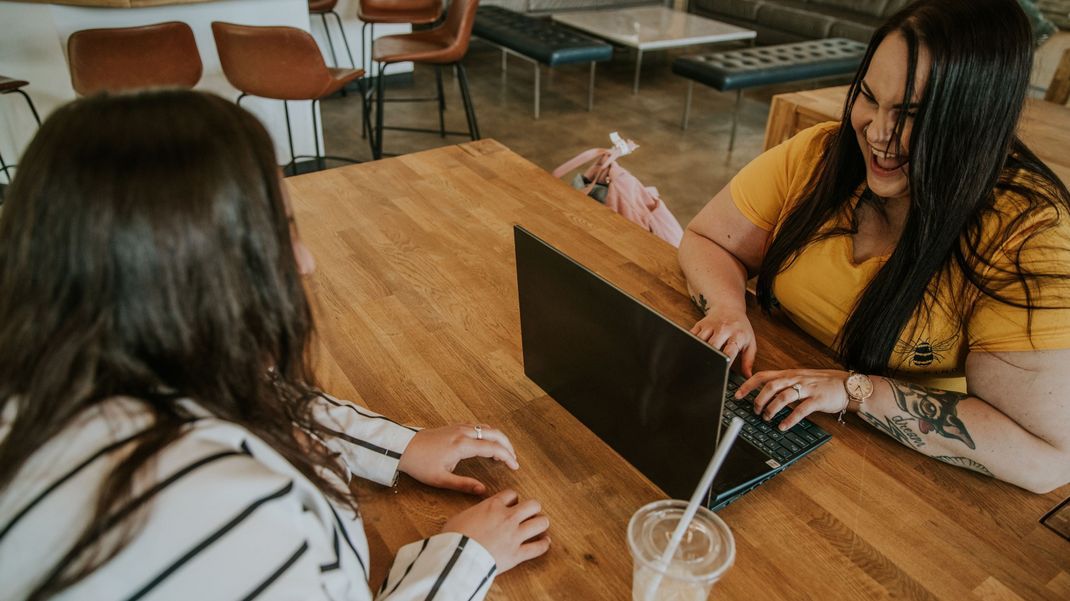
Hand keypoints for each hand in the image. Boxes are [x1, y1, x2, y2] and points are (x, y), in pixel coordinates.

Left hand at [398, 424, 518, 494]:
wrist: (403, 448)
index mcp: (463, 445)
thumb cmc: (420, 464)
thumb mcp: (441, 479)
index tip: (515, 466)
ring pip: (487, 428)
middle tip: (514, 460)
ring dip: (499, 438)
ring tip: (504, 453)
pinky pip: (478, 426)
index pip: (493, 448)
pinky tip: (488, 442)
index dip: (507, 457)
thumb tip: (483, 491)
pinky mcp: (454, 426)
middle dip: (508, 446)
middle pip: (495, 434)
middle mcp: (464, 433)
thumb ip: (464, 484)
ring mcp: (459, 427)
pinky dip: (488, 433)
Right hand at [443, 489, 550, 572]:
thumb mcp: (460, 517)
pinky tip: (545, 542)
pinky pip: (538, 548)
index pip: (511, 494)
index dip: (513, 499)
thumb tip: (475, 516)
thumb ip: (474, 513)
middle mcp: (508, 517)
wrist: (457, 557)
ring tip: (540, 526)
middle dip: (533, 508)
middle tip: (530, 514)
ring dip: (541, 523)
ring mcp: (514, 535)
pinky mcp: (517, 554)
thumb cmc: (453, 537)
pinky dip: (543, 545)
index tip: (512, 504)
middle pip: (532, 505)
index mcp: (493, 506)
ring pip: (540, 523)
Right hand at [690, 308, 757, 376]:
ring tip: (699, 360)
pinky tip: (691, 351)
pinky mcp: (700, 324)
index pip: (730, 351)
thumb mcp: (749, 342)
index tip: (722, 371)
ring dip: (699, 351)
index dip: (725, 362)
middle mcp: (723, 329)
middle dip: (709, 357)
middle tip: (707, 368)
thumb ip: (748, 360)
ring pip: (700, 341)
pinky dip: (690, 344)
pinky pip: (692, 335)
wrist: (729, 307)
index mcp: (737, 335)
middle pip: (712, 346)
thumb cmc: (740, 328)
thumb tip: (748, 376)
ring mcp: (710, 326)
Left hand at [736, 369, 851, 429]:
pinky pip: (801, 410)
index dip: (748, 385)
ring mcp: (807, 388)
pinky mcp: (818, 399)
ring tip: (766, 418)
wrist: (847, 385)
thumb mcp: (799, 379)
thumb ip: (783, 384)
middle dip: (758, 399)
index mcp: (789, 374)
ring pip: (783, 397)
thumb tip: (764, 395)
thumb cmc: (821, 383)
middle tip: (754, 411)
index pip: (763, 376)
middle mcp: (795, 379)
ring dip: (771, 409)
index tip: (736, 395)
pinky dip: (790, 419)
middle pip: (770, 386)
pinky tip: (783, 426)